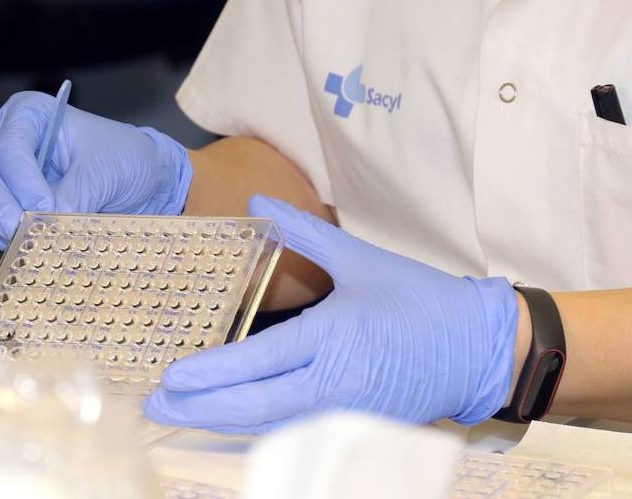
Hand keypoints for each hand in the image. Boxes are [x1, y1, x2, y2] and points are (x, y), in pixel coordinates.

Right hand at [0, 91, 192, 249]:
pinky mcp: (9, 208)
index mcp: (30, 115)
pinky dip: (11, 241)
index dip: (22, 177)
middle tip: (15, 231)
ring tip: (32, 244)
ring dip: (2, 226)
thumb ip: (74, 196)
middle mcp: (6, 140)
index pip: (9, 144)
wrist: (140, 181)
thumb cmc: (122, 158)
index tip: (43, 205)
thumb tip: (49, 228)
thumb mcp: (104, 171)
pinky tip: (33, 248)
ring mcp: (3, 175)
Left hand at [142, 195, 518, 433]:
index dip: (212, 373)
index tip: (171, 375)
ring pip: (270, 424)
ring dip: (222, 420)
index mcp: (334, 338)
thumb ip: (303, 233)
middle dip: (200, 407)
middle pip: (254, 406)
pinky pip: (295, 429)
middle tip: (154, 404)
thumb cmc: (419, 298)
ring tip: (180, 412)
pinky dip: (257, 426)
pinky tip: (230, 417)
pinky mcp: (354, 424)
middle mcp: (334, 382)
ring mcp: (344, 411)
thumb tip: (255, 202)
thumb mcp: (360, 259)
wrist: (476, 348)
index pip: (259, 363)